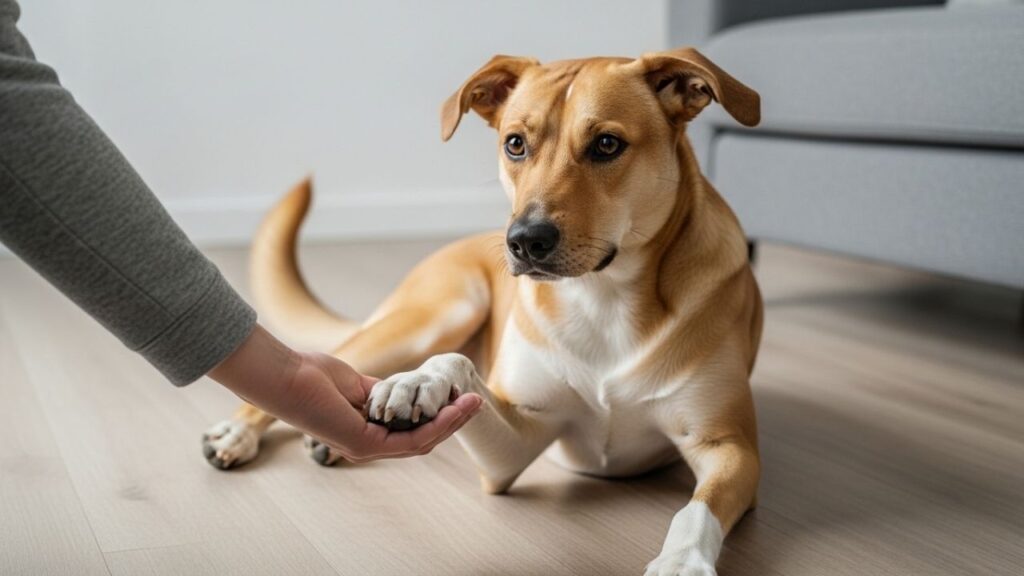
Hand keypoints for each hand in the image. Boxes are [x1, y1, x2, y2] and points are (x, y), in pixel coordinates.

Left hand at [210, 325, 482, 461]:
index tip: (458, 398)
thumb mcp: (356, 383)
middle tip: (476, 402)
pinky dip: (437, 424)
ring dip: (452, 423)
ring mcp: (367, 449)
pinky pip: (412, 438)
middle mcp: (368, 445)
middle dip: (452, 421)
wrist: (285, 376)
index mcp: (366, 431)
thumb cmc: (310, 375)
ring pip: (423, 441)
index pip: (412, 431)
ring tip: (475, 403)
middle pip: (423, 439)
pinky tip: (455, 409)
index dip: (439, 417)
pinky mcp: (365, 445)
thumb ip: (381, 391)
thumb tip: (400, 389)